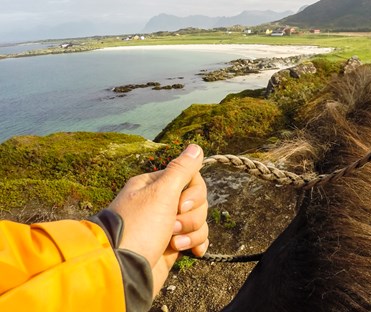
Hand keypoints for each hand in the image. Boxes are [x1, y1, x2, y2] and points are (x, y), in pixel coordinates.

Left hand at [107, 143, 208, 296]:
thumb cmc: (139, 228)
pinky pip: (196, 238)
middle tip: (173, 226)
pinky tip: (193, 251)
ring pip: (198, 219)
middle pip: (197, 200)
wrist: (123, 272)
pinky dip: (196, 243)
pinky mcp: (172, 245)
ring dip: (192, 231)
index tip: (180, 204)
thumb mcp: (161, 192)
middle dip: (192, 215)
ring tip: (174, 243)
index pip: (190, 177)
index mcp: (153, 186)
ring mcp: (166, 225)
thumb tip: (196, 147)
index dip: (193, 192)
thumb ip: (182, 169)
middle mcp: (159, 203)